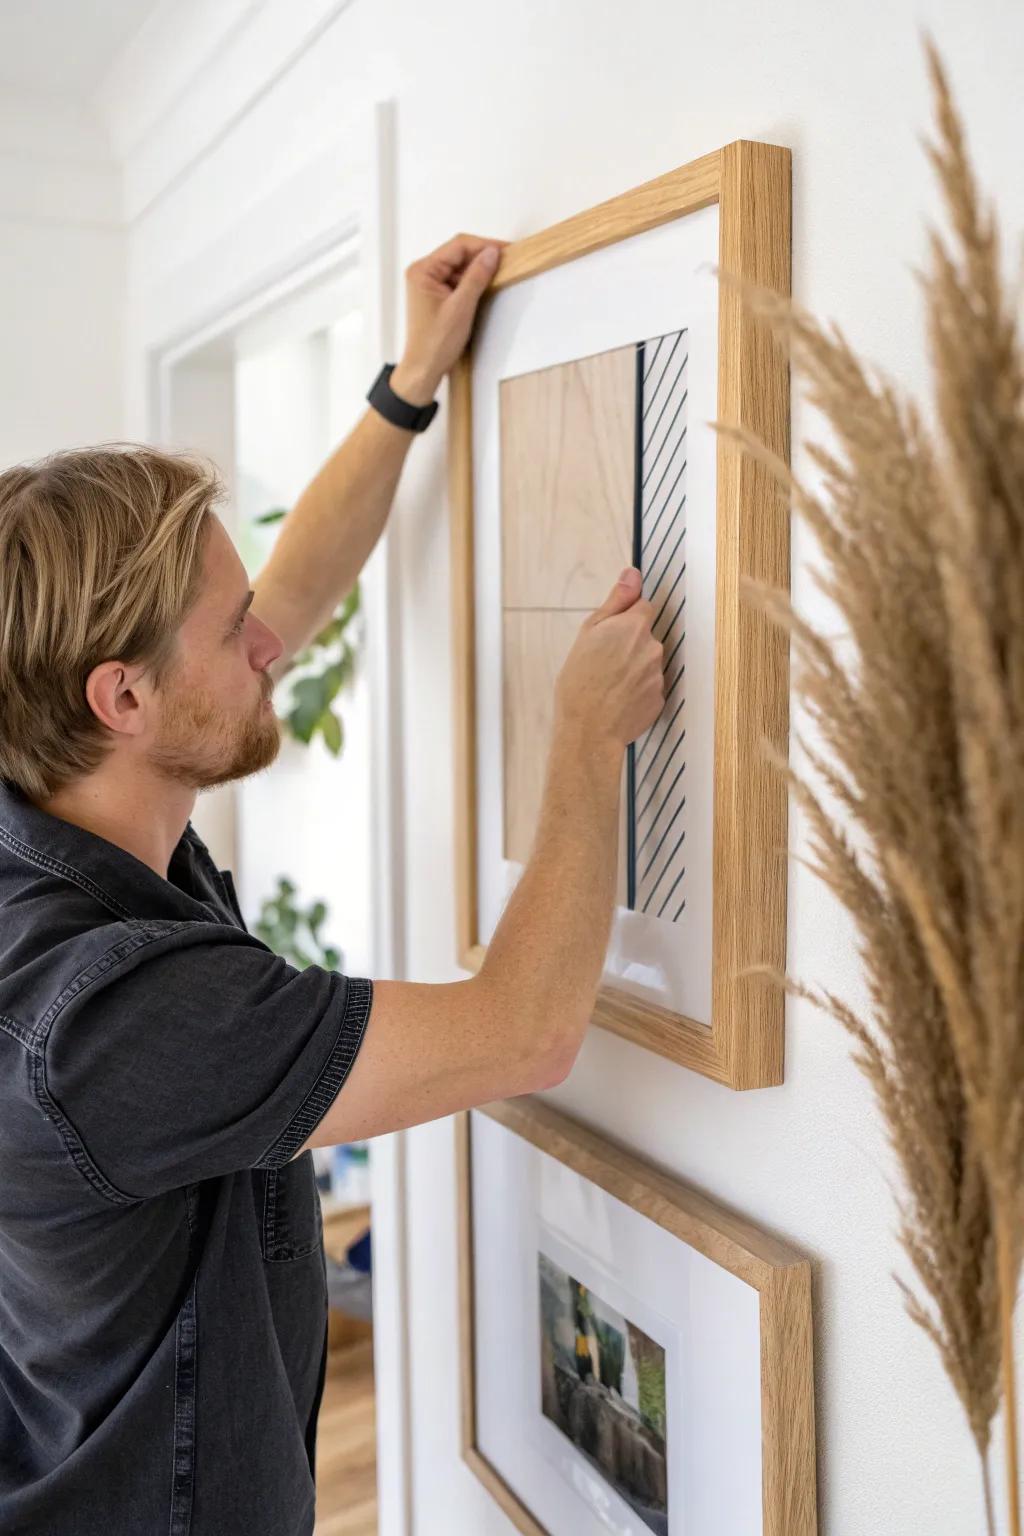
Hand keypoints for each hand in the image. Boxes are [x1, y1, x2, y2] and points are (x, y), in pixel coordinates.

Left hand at [390, 234, 505, 405]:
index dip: (484, 246)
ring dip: (478, 271)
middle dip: (482, 258)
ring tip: (498, 277)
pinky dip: (472, 282)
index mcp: (423, 271)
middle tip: (506, 262)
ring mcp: (429, 284)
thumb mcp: (461, 307)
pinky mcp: (436, 294)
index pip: (458, 246)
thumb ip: (477, 277)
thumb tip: (492, 253)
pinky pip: (457, 280)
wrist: (424, 369)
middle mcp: (423, 273)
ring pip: (460, 267)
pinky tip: (485, 288)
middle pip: (459, 254)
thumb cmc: (435, 344)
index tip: (505, 250)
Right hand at [554, 569, 664, 752]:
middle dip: (629, 645)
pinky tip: (617, 699)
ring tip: (608, 684)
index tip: (609, 635)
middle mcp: (652, 647)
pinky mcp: (659, 699)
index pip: (642, 608)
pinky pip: (649, 687)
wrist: (588, 729)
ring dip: (633, 668)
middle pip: (645, 637)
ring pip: (647, 662)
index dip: (625, 620)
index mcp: (634, 626)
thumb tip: (632, 573)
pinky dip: (636, 691)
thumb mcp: (589, 633)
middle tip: (603, 662)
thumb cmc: (580, 682)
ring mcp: (658, 675)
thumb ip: (616, 601)